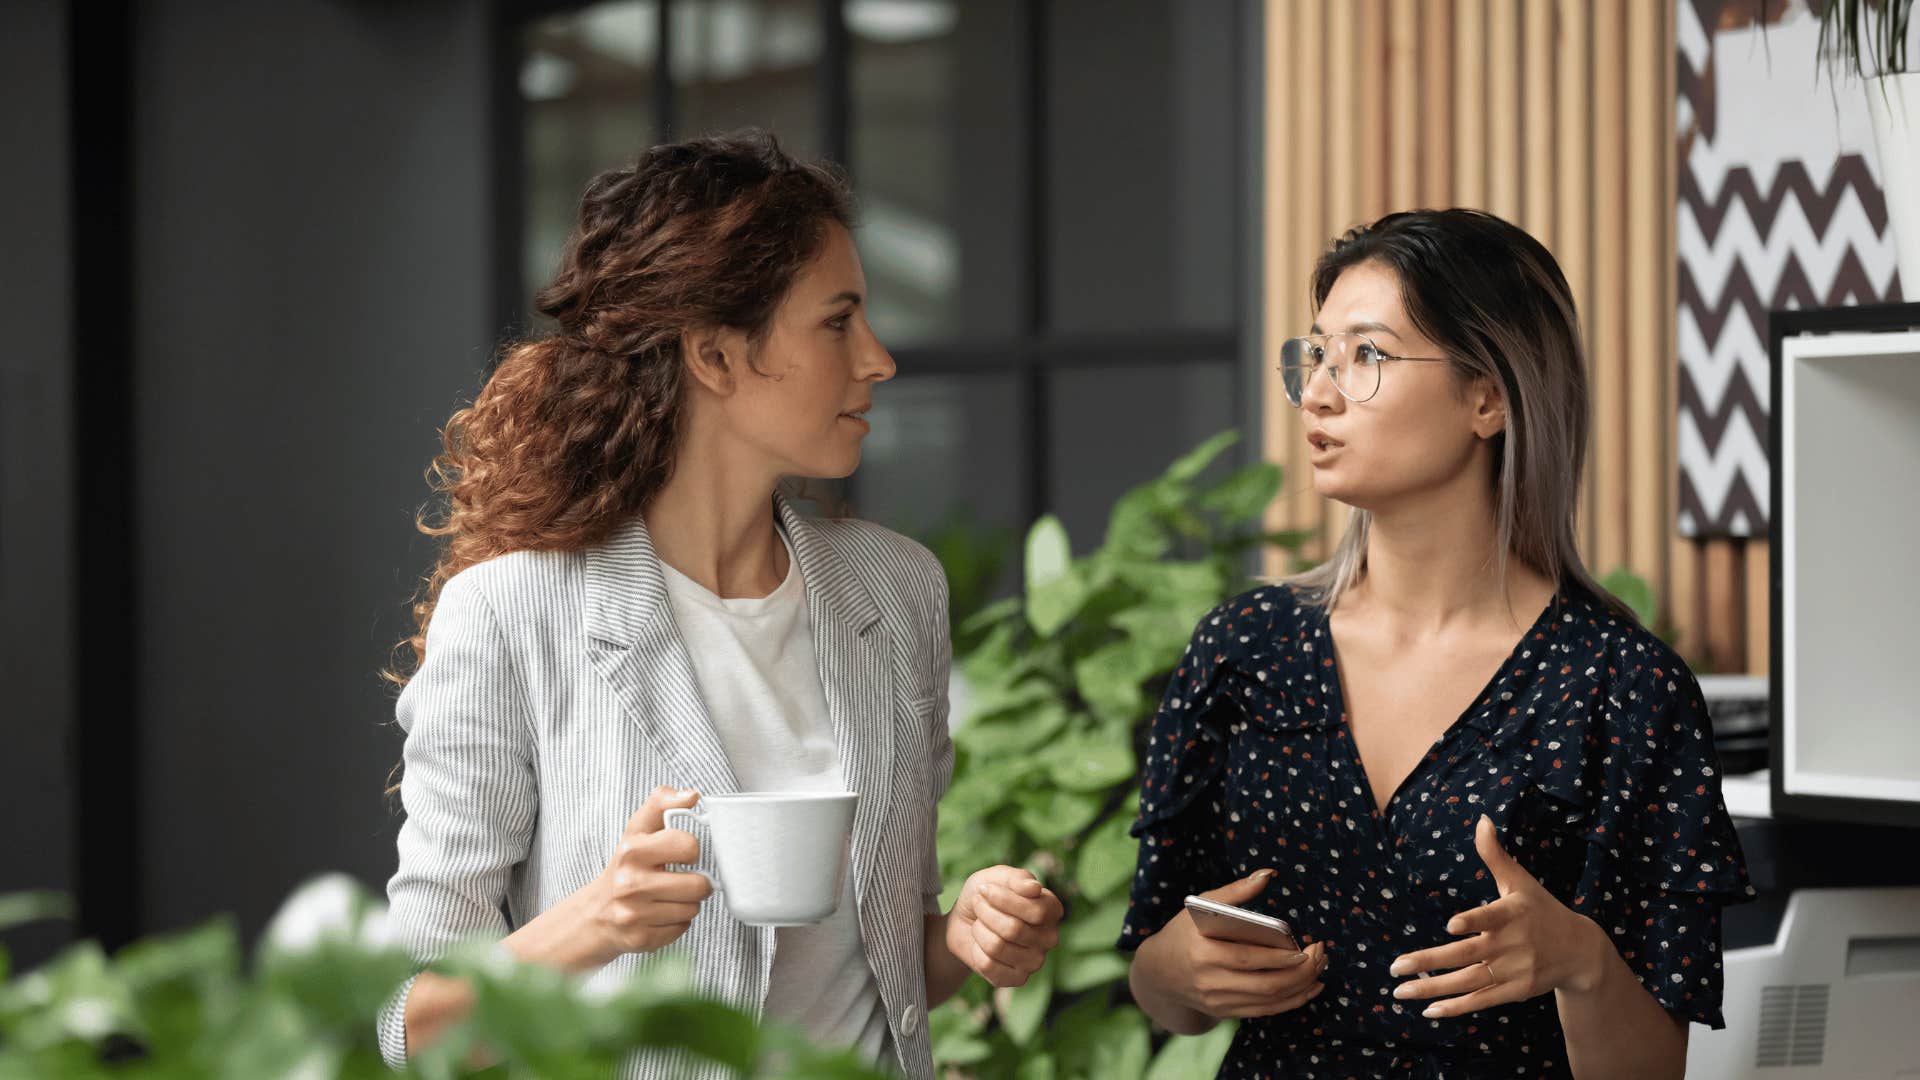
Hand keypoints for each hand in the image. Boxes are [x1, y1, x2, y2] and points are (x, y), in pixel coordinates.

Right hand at [582, 787, 714, 960]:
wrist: (596, 913)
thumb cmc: (625, 866)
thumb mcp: (637, 829)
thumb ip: (662, 803)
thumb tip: (692, 795)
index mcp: (632, 851)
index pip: (688, 846)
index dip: (690, 850)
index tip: (680, 853)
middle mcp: (630, 883)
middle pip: (698, 885)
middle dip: (696, 883)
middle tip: (681, 879)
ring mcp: (634, 914)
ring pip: (693, 909)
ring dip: (687, 903)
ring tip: (668, 897)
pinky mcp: (641, 939)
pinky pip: (682, 928)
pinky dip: (677, 923)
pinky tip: (660, 914)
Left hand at [945, 866, 1064, 986]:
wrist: (965, 920)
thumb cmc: (985, 896)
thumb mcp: (997, 877)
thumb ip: (1017, 878)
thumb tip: (1035, 889)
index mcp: (1051, 910)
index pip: (1037, 911)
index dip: (1004, 899)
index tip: (985, 890)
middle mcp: (1049, 937)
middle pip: (1014, 929)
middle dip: (986, 913)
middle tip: (978, 905)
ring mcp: (1035, 961)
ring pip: (998, 946)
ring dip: (979, 930)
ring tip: (978, 923)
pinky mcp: (1017, 979)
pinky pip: (988, 965)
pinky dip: (976, 950)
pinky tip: (980, 944)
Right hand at [1145, 869, 1328, 1019]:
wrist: (1159, 972)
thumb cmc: (1184, 931)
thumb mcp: (1201, 905)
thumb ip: (1235, 891)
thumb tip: (1268, 874)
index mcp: (1202, 951)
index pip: (1248, 958)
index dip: (1280, 957)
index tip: (1306, 948)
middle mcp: (1210, 981)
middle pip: (1266, 984)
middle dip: (1301, 972)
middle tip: (1320, 955)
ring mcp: (1218, 1001)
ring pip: (1270, 1000)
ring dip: (1301, 987)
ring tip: (1319, 968)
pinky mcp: (1226, 1013)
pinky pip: (1266, 1011)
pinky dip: (1292, 1001)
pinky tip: (1309, 988)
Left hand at [1388, 815, 1608, 1017]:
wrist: (1580, 951)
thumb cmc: (1542, 909)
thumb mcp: (1520, 881)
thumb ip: (1495, 854)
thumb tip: (1482, 819)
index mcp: (1511, 914)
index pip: (1490, 917)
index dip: (1472, 922)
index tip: (1451, 926)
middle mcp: (1511, 944)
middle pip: (1466, 955)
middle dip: (1429, 962)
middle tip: (1395, 967)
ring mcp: (1514, 971)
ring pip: (1468, 982)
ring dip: (1433, 989)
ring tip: (1400, 991)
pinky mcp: (1515, 991)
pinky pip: (1481, 1000)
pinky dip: (1456, 1007)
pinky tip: (1428, 1010)